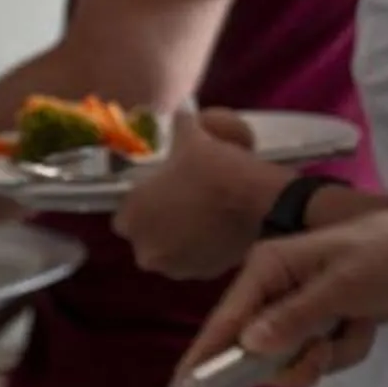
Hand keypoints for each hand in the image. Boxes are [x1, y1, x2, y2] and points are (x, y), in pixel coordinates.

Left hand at [112, 108, 283, 280]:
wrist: (262, 203)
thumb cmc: (216, 171)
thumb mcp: (194, 138)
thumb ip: (179, 126)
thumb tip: (180, 112)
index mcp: (132, 217)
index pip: (125, 210)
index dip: (143, 198)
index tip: (159, 188)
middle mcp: (146, 249)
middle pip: (146, 233)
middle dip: (160, 219)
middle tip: (182, 199)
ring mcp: (174, 267)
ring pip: (170, 248)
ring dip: (180, 235)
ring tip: (203, 213)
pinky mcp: (203, 275)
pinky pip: (194, 258)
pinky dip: (202, 245)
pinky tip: (218, 226)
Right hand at [177, 206, 387, 385]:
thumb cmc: (386, 255)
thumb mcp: (342, 284)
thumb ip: (296, 316)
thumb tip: (249, 344)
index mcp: (267, 267)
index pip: (225, 318)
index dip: (204, 356)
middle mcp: (272, 289)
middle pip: (256, 351)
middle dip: (296, 360)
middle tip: (323, 352)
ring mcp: (295, 310)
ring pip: (291, 360)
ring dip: (329, 354)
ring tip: (355, 328)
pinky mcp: (318, 325)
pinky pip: (319, 359)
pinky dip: (346, 350)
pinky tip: (365, 326)